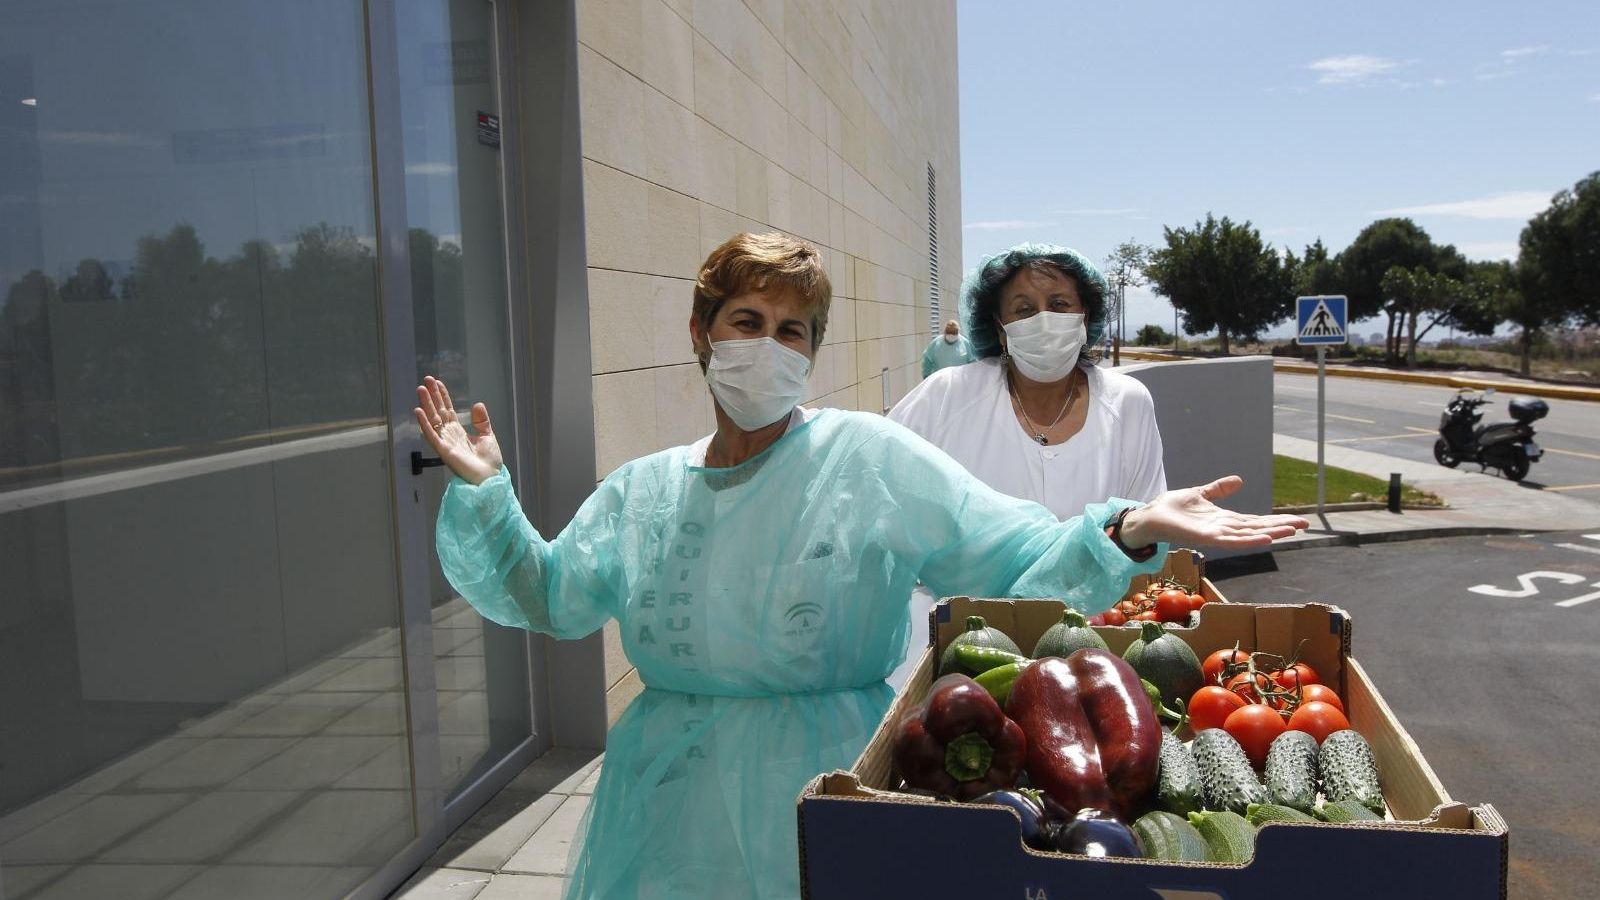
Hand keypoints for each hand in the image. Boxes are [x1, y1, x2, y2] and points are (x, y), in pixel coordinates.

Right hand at [415, 375, 501, 485]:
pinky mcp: (444, 451)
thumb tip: (478, 404)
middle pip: (438, 412)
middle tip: (426, 380)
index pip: (448, 410)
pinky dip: (424, 423)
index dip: (442, 396)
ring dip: (426, 405)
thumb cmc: (489, 462)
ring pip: (432, 420)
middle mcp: (449, 435)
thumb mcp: (487, 436)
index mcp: (459, 431)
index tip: (437, 383)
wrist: (490, 478)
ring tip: (420, 390)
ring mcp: (445, 442)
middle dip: (432, 396)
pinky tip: (419, 411)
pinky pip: (431, 435)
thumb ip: (481, 421)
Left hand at [1119, 476, 1307, 550]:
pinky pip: (1231, 541)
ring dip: (1271, 532)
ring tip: (1291, 530)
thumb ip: (1219, 489)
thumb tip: (1239, 480)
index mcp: (1225, 520)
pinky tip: (1265, 538)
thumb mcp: (1200, 494)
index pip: (1256, 521)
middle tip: (1305, 525)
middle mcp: (1224, 529)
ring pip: (1249, 535)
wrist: (1149, 516)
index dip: (1276, 520)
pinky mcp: (1206, 539)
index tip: (1297, 520)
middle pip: (1258, 528)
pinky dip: (1249, 540)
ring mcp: (1216, 535)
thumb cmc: (1172, 508)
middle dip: (1281, 526)